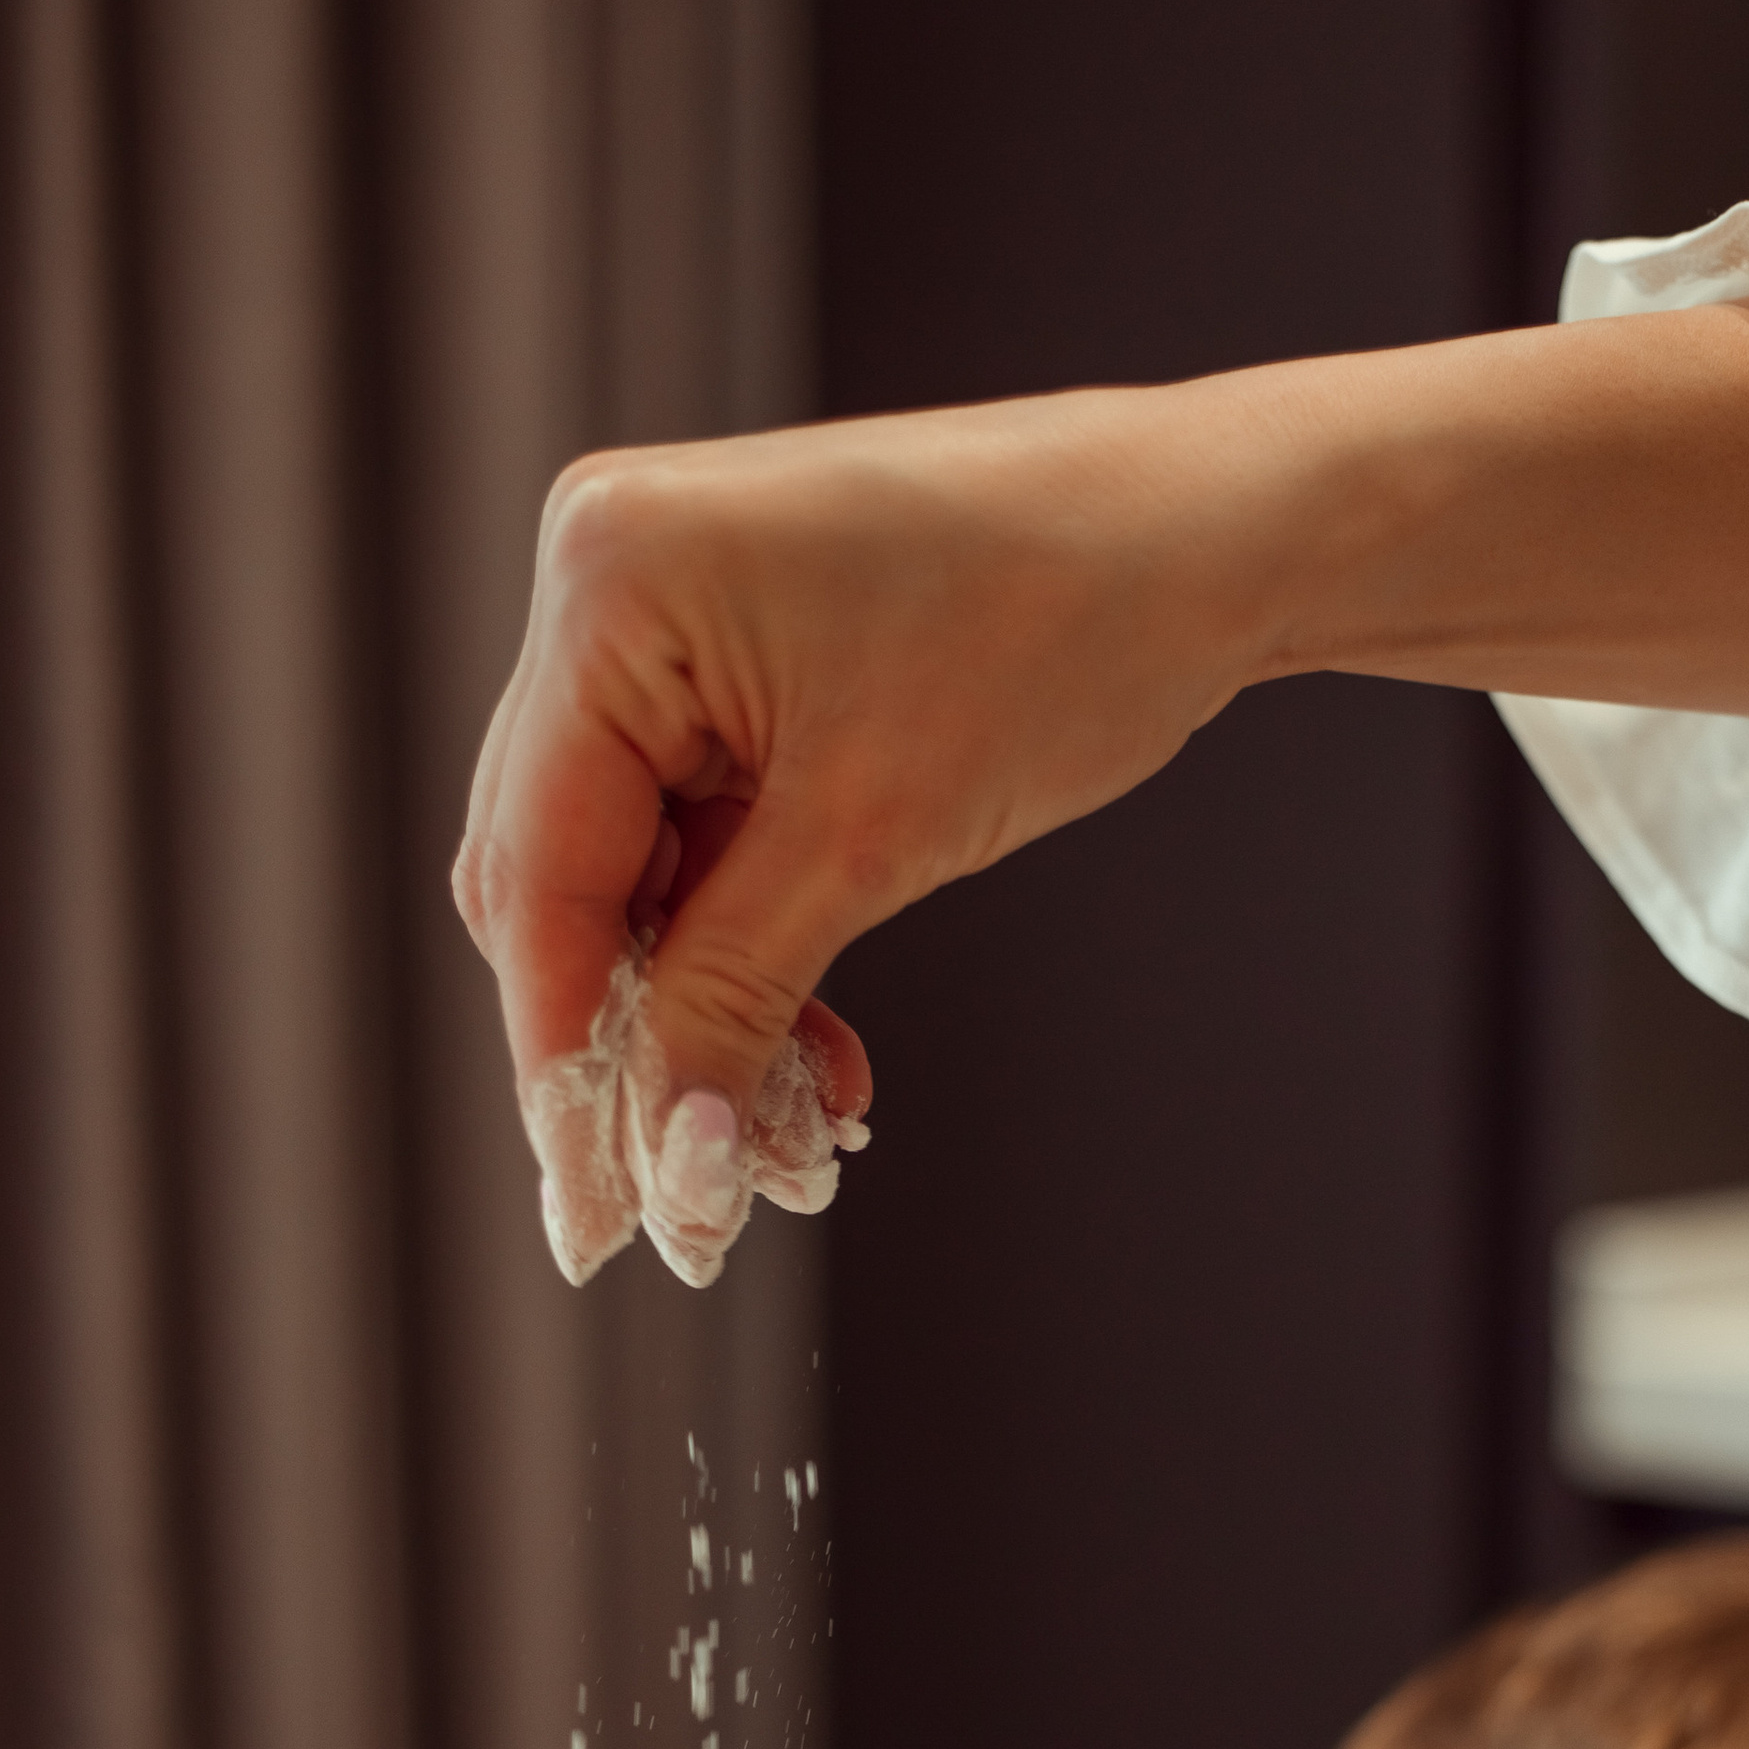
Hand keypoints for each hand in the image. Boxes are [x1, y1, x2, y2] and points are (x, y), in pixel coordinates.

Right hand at [454, 389, 1256, 1281]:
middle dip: (640, 1043)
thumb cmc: (1058, 626)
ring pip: (637, 880)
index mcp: (611, 584)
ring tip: (796, 1138)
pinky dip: (753, 955)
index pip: (539, 870)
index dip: (562, 1058)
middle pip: (565, 879)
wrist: (1208, 534)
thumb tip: (664, 1158)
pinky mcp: (735, 663)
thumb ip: (735, 995)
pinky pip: (703, 844)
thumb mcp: (875, 836)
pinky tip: (819, 1061)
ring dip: (708, 1016)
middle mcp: (606, 582)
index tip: (595, 1214)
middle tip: (704, 1194)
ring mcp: (667, 618)